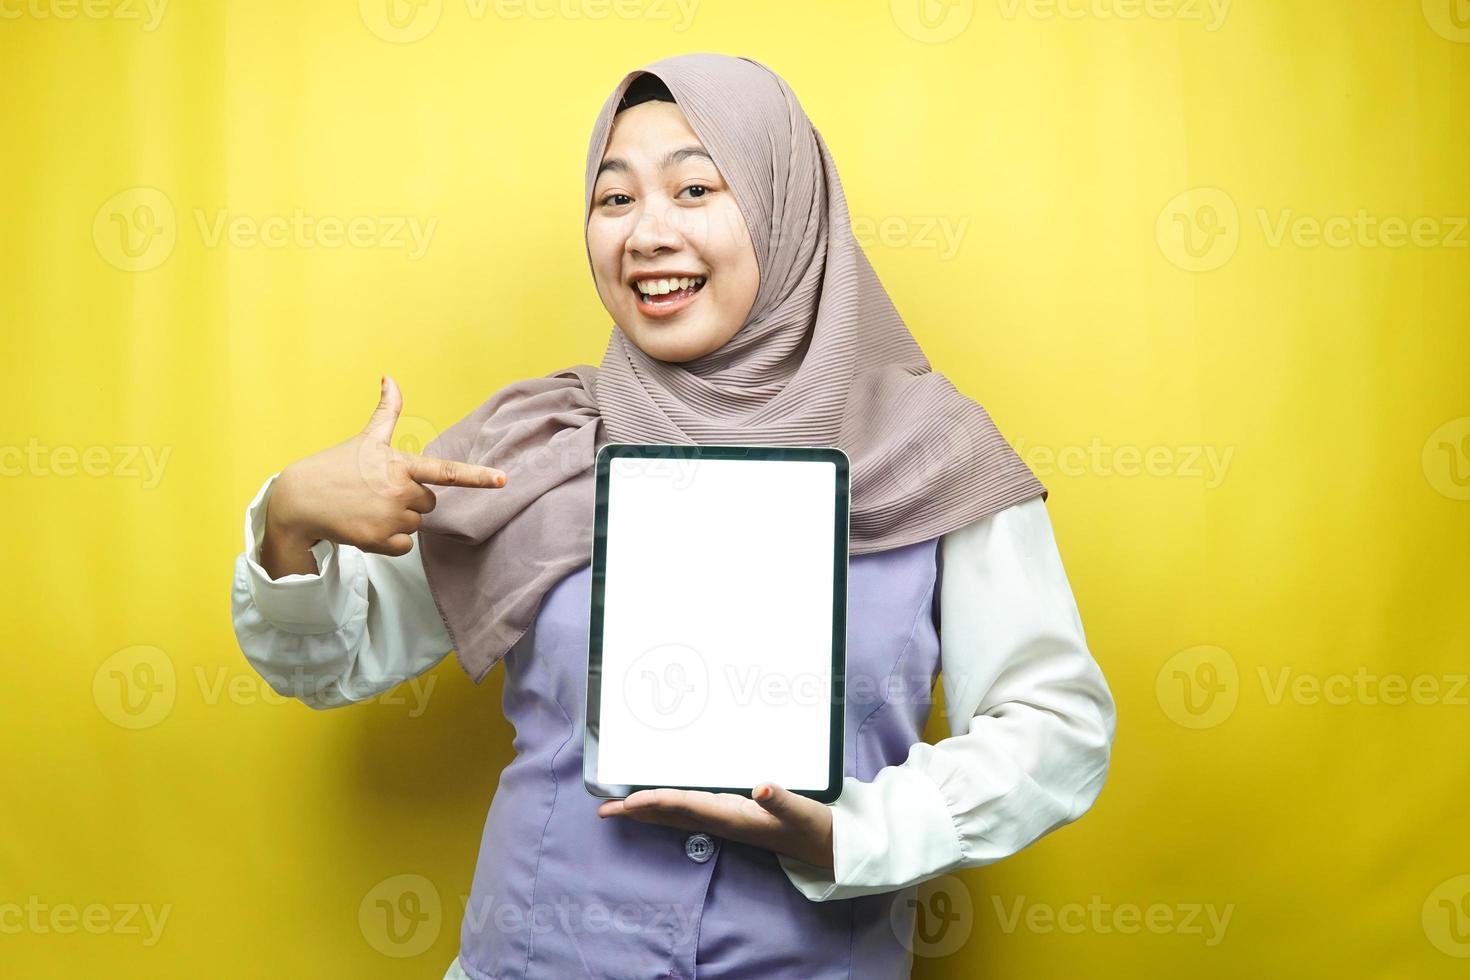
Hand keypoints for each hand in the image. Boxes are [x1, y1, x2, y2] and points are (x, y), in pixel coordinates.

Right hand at [260, 375, 507, 574]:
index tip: (502, 480)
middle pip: (429, 503)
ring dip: (398, 521)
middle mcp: (399, 491)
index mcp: (400, 465)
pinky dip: (389, 541)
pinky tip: (367, 526)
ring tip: (368, 508)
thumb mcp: (365, 438)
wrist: (300, 500)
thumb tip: (389, 377)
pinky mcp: (379, 541)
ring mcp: (390, 517)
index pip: (446, 471)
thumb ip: (386, 411)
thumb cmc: (336, 467)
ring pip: (416, 525)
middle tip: (378, 493)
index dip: (477, 476)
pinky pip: (405, 547)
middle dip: (409, 500)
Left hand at [597, 782, 834, 869]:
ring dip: (648, 811)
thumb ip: (781, 799)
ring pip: (677, 815)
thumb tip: (763, 786)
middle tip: (604, 810)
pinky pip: (691, 811)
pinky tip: (661, 801)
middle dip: (638, 812)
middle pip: (671, 815)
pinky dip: (669, 805)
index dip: (656, 802)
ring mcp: (725, 820)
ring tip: (620, 807)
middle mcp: (723, 820)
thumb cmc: (812, 826)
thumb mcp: (800, 809)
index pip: (686, 806)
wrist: (826, 846)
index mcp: (733, 817)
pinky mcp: (731, 817)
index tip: (629, 800)